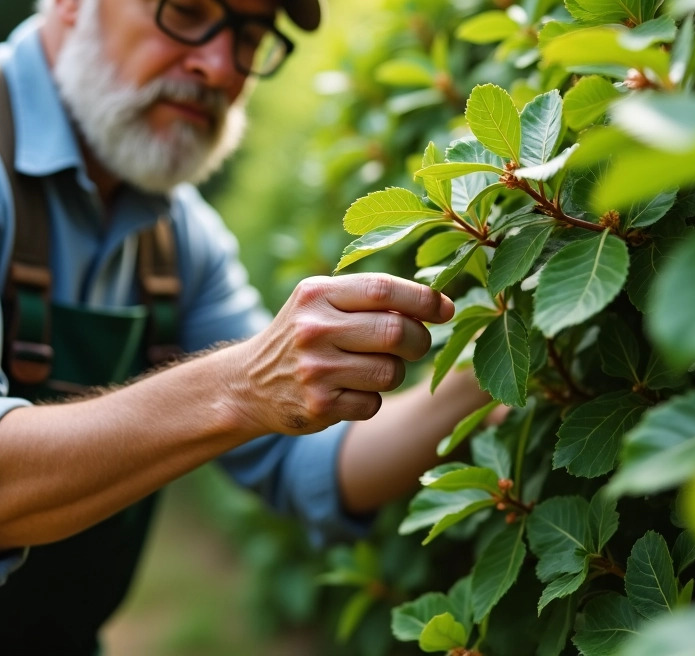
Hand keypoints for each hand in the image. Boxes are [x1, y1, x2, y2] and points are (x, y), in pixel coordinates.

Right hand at [232, 274, 453, 434]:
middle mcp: (313, 328)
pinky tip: (350, 391)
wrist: (248, 383)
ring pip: (391, 372)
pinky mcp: (319, 405)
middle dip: (419, 341)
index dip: (423, 299)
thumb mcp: (321, 302)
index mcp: (317, 294)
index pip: (383, 289)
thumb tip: (439, 302)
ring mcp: (315, 369)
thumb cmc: (303, 335)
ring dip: (394, 372)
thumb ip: (369, 297)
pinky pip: (374, 403)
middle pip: (395, 332)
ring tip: (372, 368)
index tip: (445, 309)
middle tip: (415, 345)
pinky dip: (372, 399)